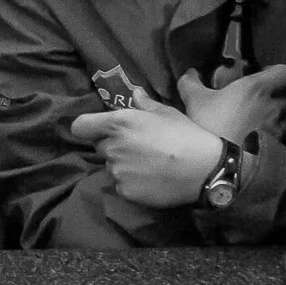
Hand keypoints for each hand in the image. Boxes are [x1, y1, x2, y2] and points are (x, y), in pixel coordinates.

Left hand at [71, 83, 226, 208]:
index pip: (80, 127)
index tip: (98, 130)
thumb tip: (135, 93)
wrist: (205, 170)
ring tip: (148, 164)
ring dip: (123, 164)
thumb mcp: (167, 113)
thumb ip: (144, 103)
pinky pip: (121, 185)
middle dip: (113, 145)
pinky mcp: (126, 191)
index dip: (88, 128)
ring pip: (112, 166)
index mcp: (119, 123)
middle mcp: (112, 147)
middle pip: (100, 146)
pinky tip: (151, 179)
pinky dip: (131, 182)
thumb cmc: (186, 135)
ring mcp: (118, 171)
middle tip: (137, 147)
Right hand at [176, 63, 285, 145]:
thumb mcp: (194, 99)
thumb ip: (191, 82)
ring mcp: (278, 128)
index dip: (278, 71)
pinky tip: (256, 139)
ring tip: (257, 121)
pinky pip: (280, 136)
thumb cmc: (210, 123)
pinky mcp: (276, 147)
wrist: (220, 163)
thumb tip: (191, 73)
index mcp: (257, 88)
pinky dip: (273, 135)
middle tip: (257, 99)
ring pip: (285, 117)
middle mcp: (273, 105)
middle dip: (276, 96)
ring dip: (275, 116)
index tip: (262, 75)